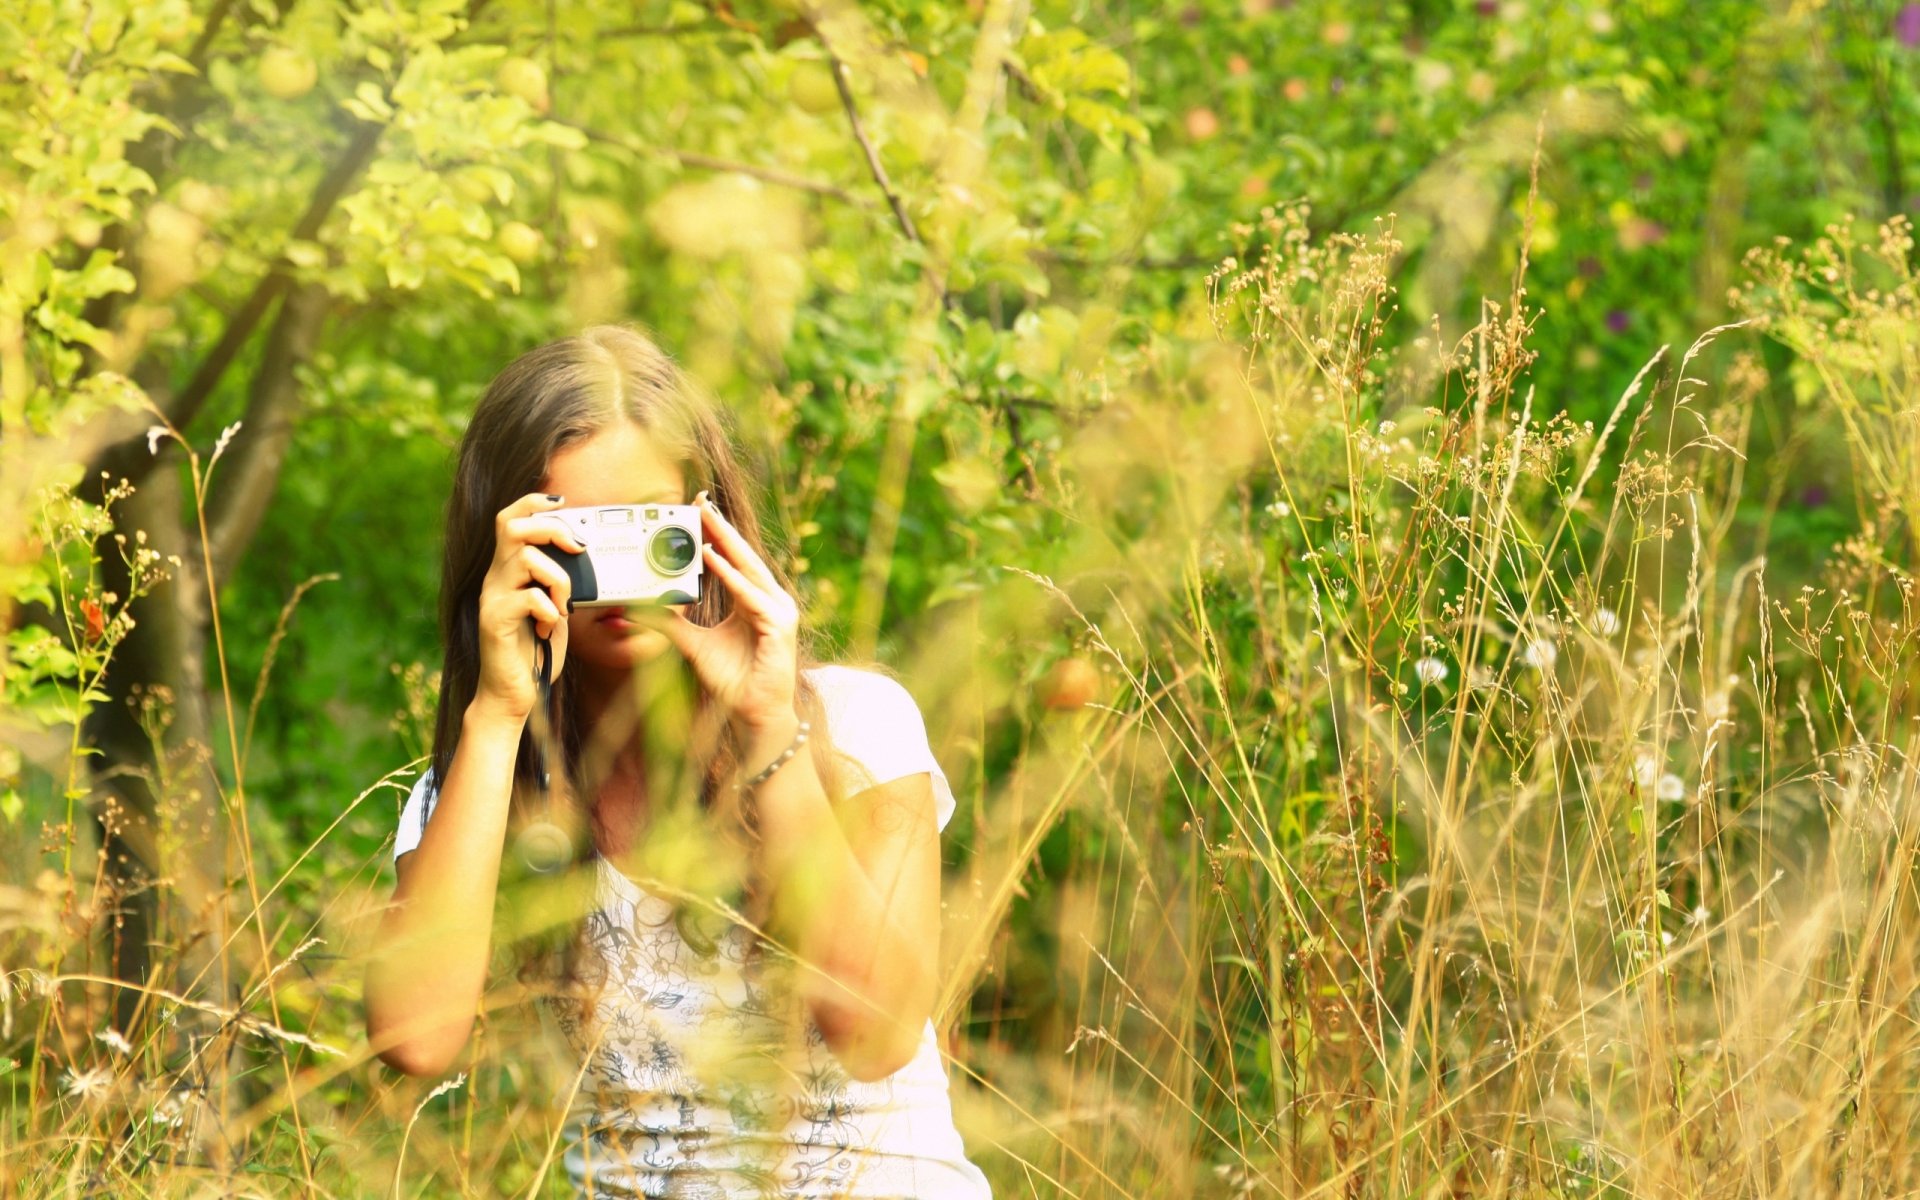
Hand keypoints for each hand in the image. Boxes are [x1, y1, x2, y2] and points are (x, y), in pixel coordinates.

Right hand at [471, 492, 587, 724]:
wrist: (512, 694)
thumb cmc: (535, 651)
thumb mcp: (554, 606)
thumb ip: (560, 580)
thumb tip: (586, 554)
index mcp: (508, 572)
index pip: (508, 519)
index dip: (532, 502)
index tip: (563, 502)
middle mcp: (495, 580)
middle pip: (512, 526)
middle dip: (552, 530)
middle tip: (578, 551)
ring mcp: (492, 600)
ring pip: (526, 558)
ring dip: (559, 578)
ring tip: (564, 605)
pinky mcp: (494, 623)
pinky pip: (527, 598)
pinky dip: (549, 609)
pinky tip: (550, 627)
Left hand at [634, 490, 800, 736]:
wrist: (754, 714)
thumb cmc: (733, 681)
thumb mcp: (694, 646)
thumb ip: (672, 624)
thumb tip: (642, 609)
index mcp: (754, 601)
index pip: (734, 560)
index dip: (717, 535)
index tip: (697, 511)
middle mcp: (769, 601)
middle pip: (743, 557)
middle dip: (721, 528)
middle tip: (700, 502)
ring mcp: (778, 611)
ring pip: (748, 570)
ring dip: (725, 544)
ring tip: (704, 520)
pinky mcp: (779, 626)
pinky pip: (749, 596)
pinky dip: (730, 577)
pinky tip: (711, 559)